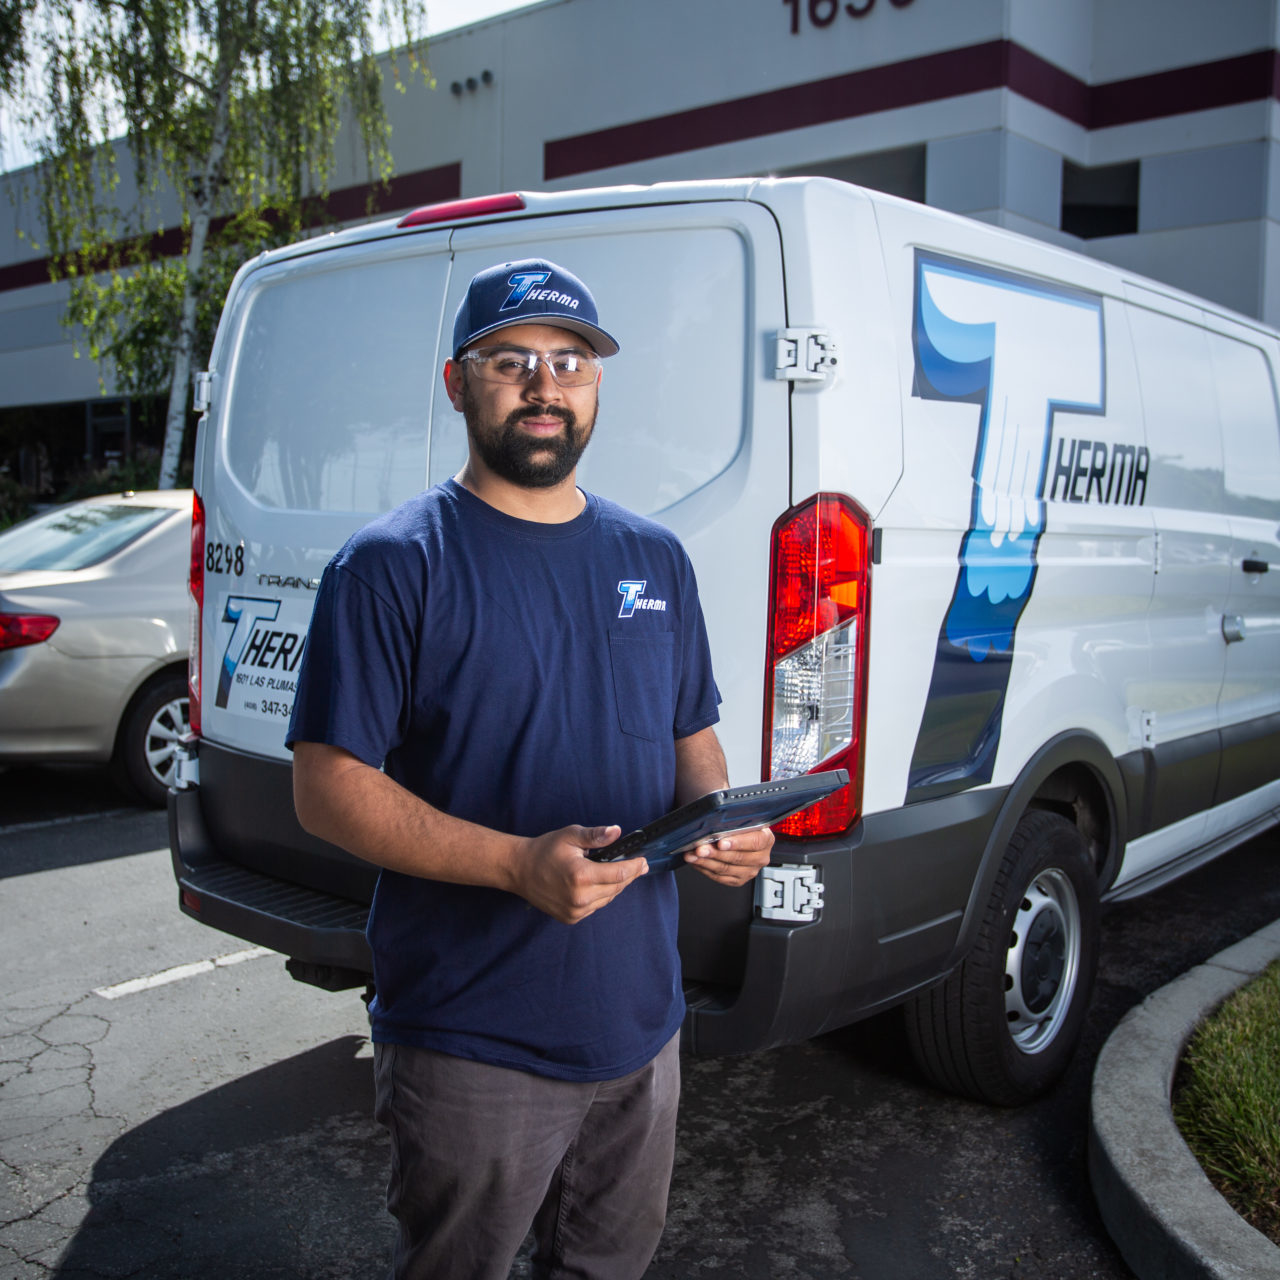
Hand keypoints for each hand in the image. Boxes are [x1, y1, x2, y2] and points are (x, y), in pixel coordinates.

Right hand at [511, 824, 645, 923]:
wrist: (519, 870)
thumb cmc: (544, 850)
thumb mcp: (570, 836)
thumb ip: (595, 835)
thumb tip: (616, 832)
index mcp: (581, 875)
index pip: (620, 874)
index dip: (635, 867)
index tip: (643, 862)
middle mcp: (579, 897)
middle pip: (617, 888)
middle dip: (628, 876)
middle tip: (636, 865)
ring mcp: (575, 910)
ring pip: (608, 899)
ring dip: (614, 886)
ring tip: (614, 872)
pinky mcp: (571, 918)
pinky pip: (596, 907)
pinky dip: (600, 896)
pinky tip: (596, 884)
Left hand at [684, 825, 773, 886]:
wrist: (737, 834)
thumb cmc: (739, 824)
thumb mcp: (742, 817)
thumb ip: (735, 818)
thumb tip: (717, 818)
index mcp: (766, 839)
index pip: (755, 842)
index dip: (737, 843)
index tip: (720, 842)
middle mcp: (761, 857)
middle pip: (738, 858)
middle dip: (715, 853)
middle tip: (700, 849)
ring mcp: (750, 870)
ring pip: (726, 869)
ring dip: (706, 862)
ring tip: (692, 855)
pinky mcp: (738, 879)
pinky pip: (720, 877)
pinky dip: (705, 869)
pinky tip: (696, 862)